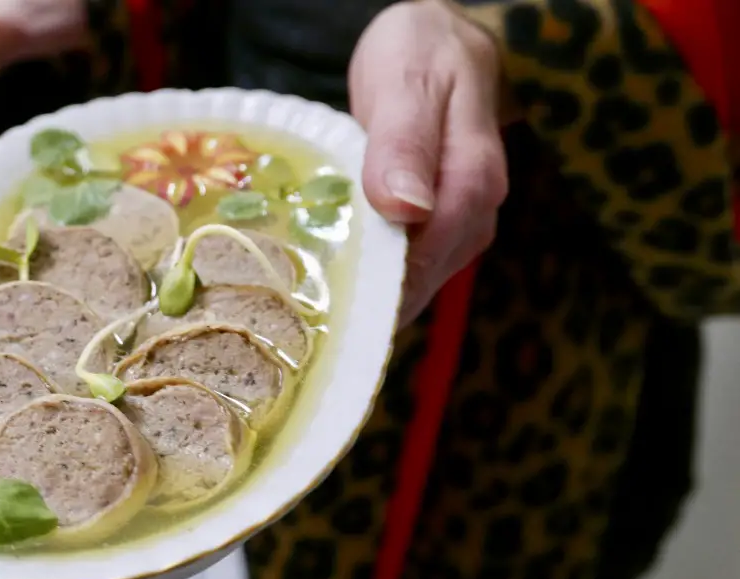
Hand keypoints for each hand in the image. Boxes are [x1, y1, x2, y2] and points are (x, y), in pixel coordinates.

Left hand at [349, 0, 508, 325]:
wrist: (437, 42)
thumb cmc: (419, 53)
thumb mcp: (406, 82)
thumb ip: (406, 142)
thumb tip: (407, 207)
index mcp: (473, 176)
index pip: (432, 248)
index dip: (388, 283)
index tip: (343, 307)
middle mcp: (475, 211)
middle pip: (425, 274)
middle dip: (375, 300)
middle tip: (316, 322)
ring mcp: (460, 223)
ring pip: (418, 279)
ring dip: (374, 297)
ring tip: (322, 315)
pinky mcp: (440, 227)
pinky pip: (410, 266)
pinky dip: (376, 279)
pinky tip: (340, 290)